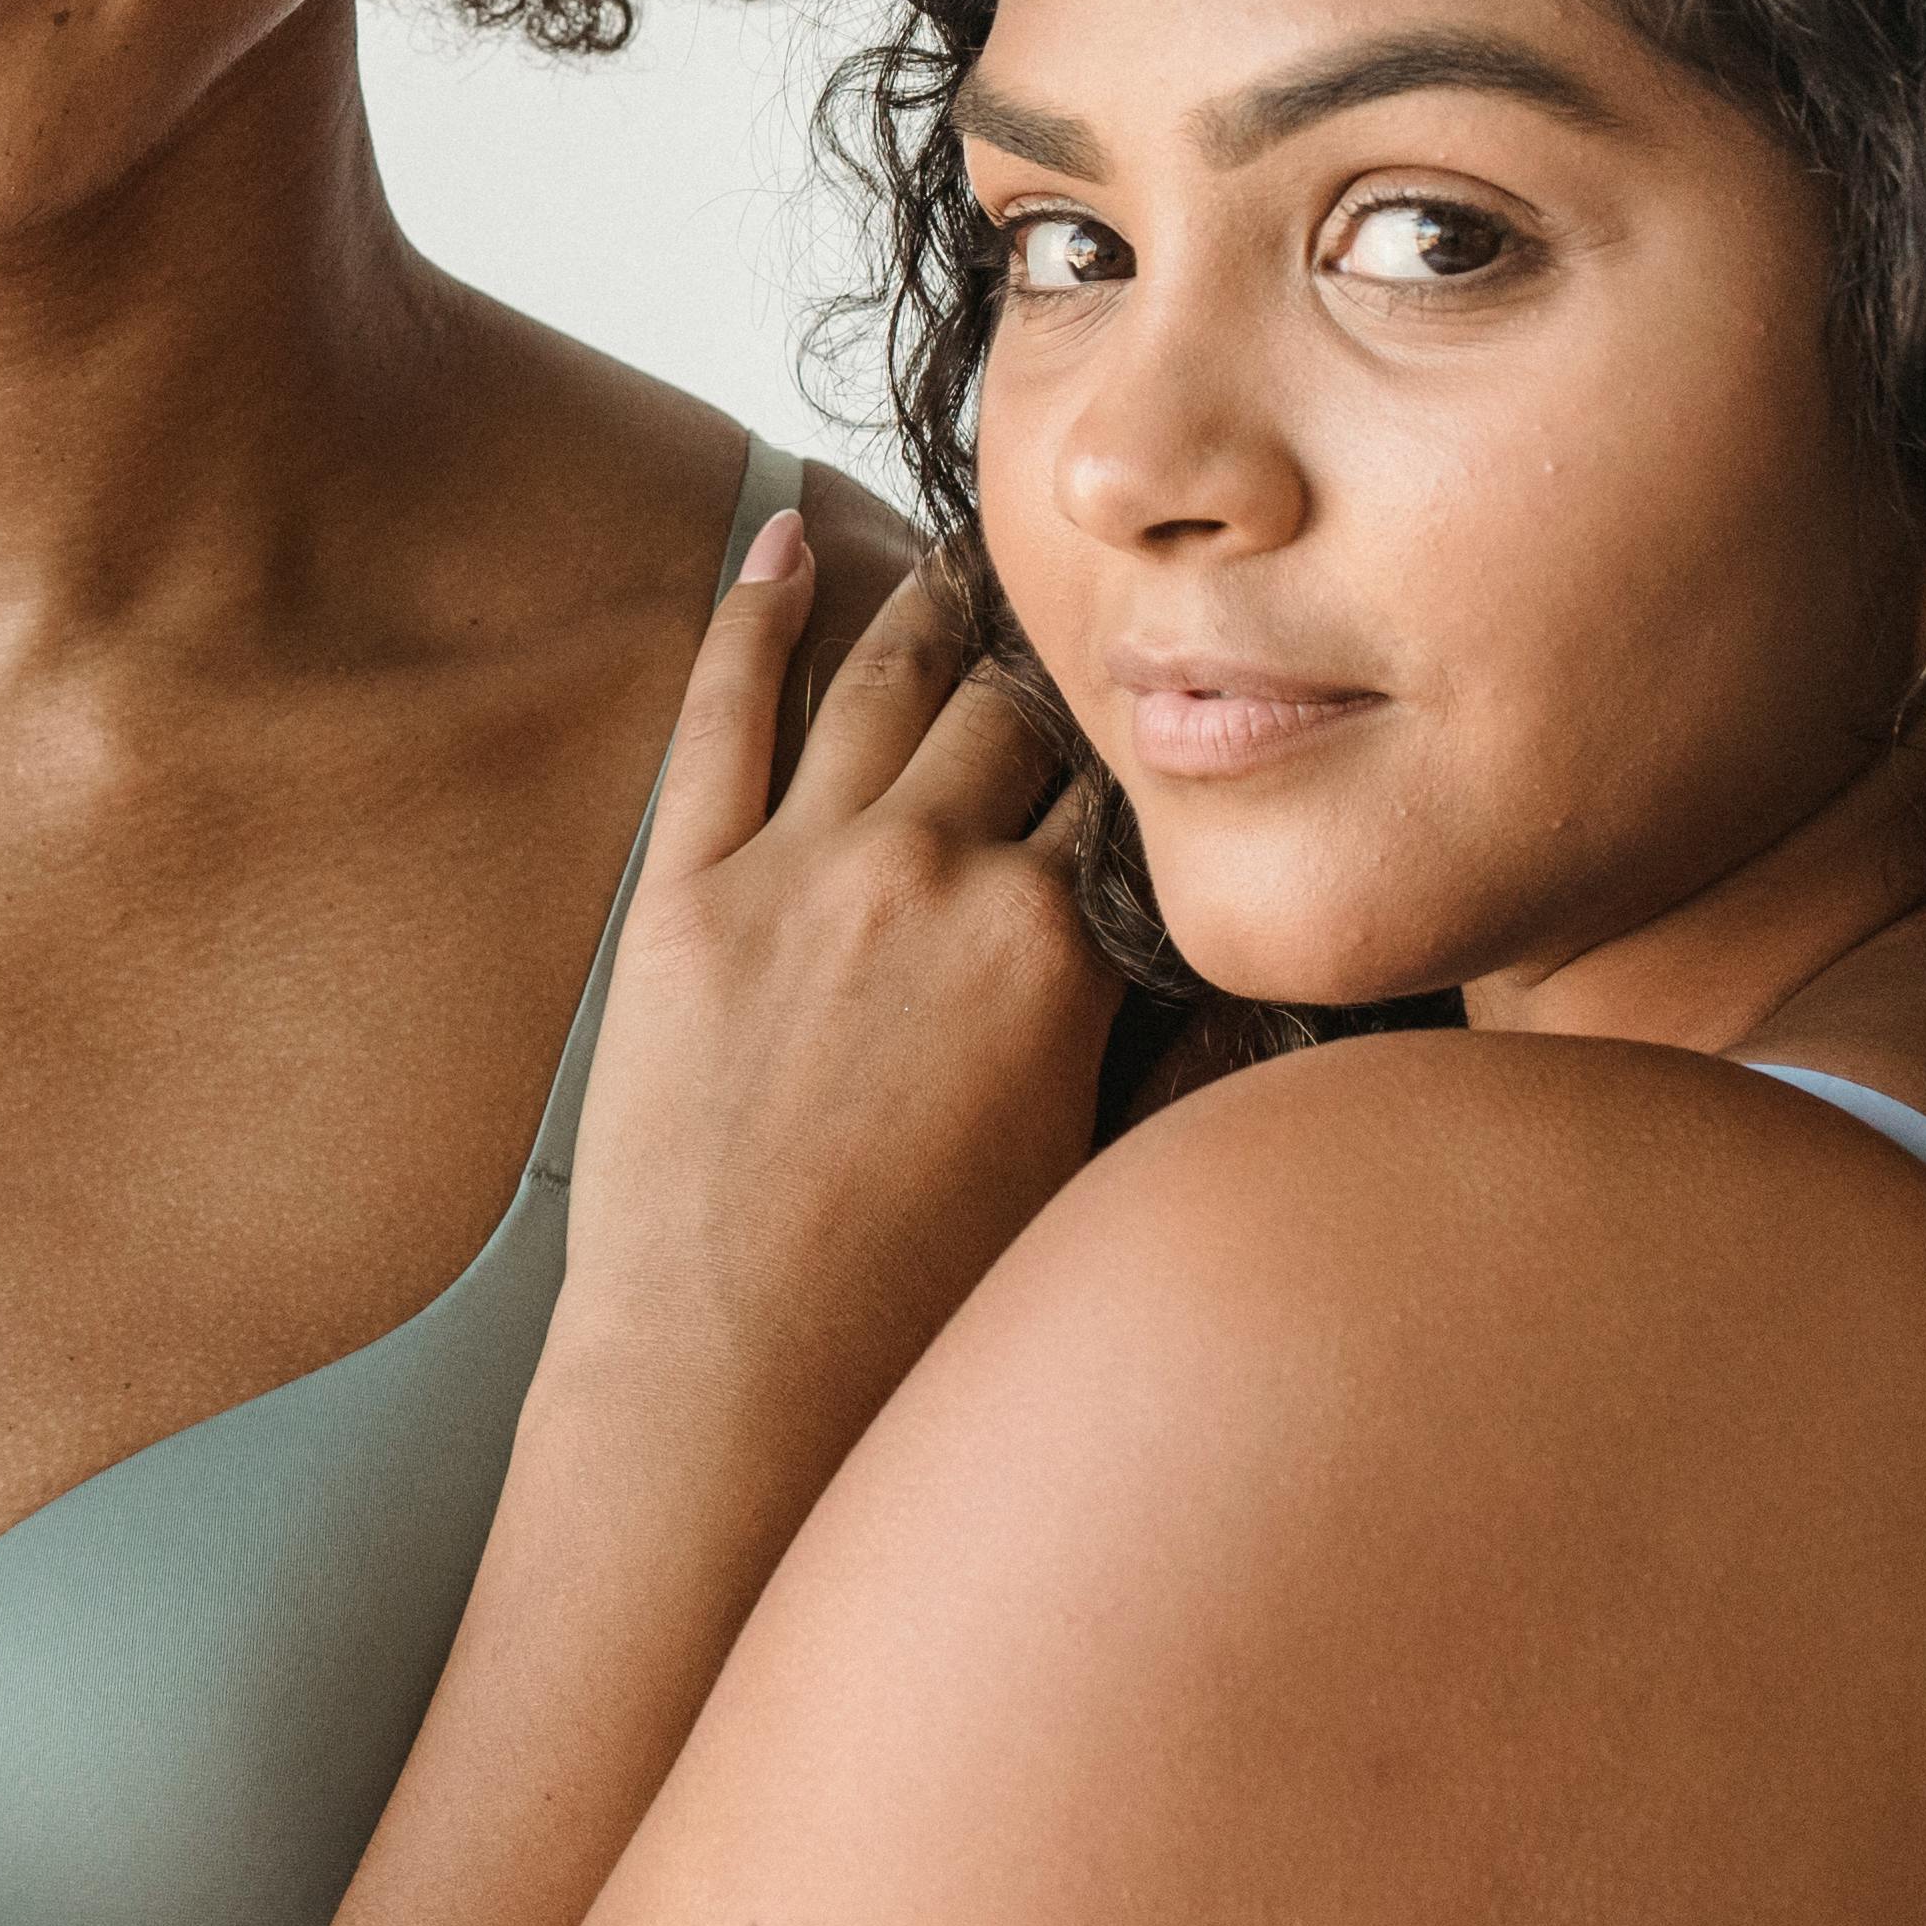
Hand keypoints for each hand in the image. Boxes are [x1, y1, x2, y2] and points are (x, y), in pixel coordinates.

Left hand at [551, 517, 1111, 1472]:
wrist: (737, 1383)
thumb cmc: (920, 1316)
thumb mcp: (1091, 1176)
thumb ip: (1166, 1057)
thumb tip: (1241, 981)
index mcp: (1053, 948)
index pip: (1127, 794)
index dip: (1153, 747)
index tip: (1170, 697)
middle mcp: (935, 877)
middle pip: (1019, 720)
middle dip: (1055, 665)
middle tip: (1074, 604)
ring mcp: (801, 869)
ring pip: (884, 687)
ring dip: (930, 608)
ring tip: (957, 551)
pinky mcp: (684, 888)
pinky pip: (724, 712)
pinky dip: (752, 614)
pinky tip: (779, 542)